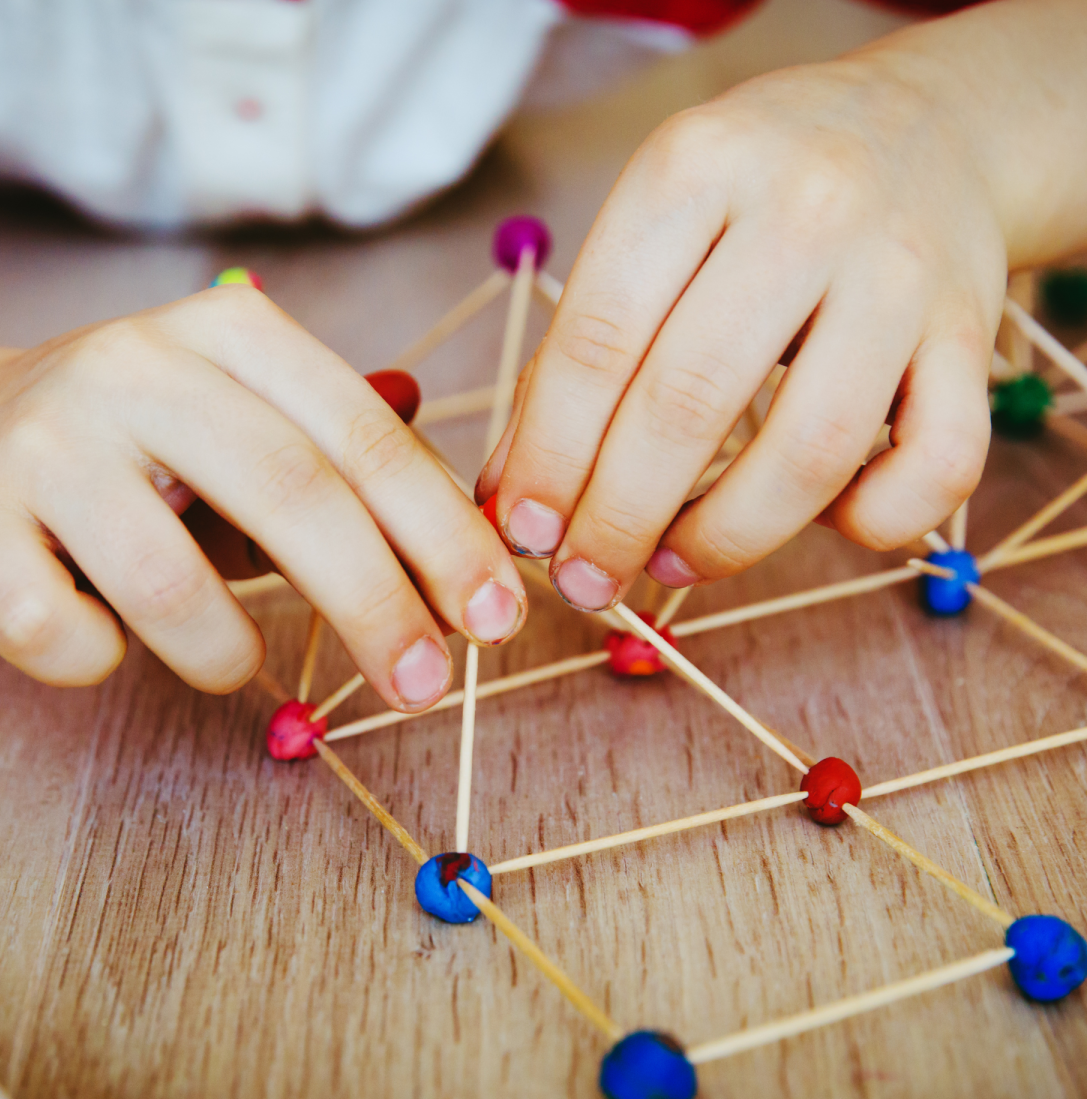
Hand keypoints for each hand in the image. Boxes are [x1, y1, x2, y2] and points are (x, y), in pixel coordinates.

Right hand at [0, 286, 525, 705]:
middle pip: (290, 495)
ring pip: (171, 583)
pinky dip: (101, 661)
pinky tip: (110, 643)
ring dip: (228, 653)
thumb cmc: (155, 449)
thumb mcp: (262, 424)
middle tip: (426, 688)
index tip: (497, 615)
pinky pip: (57, 631)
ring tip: (236, 666)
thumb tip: (486, 534)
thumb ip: (362, 466)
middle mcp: (137, 365)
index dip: (442, 534)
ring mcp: (45, 438)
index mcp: (232, 333)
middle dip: (378, 606)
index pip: (363, 437)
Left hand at [479, 52, 1005, 606]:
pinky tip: (818, 517)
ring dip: (724, 540)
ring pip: (811, 452)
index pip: (598, 339)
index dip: (549, 456)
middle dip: (617, 519)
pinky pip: (935, 467)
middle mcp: (806, 210)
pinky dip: (870, 522)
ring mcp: (901, 273)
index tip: (523, 534)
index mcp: (695, 168)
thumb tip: (513, 499)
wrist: (925, 130)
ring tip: (669, 564)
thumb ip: (577, 355)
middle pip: (690, 402)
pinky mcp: (972, 334)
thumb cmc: (753, 201)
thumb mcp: (652, 231)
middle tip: (583, 583)